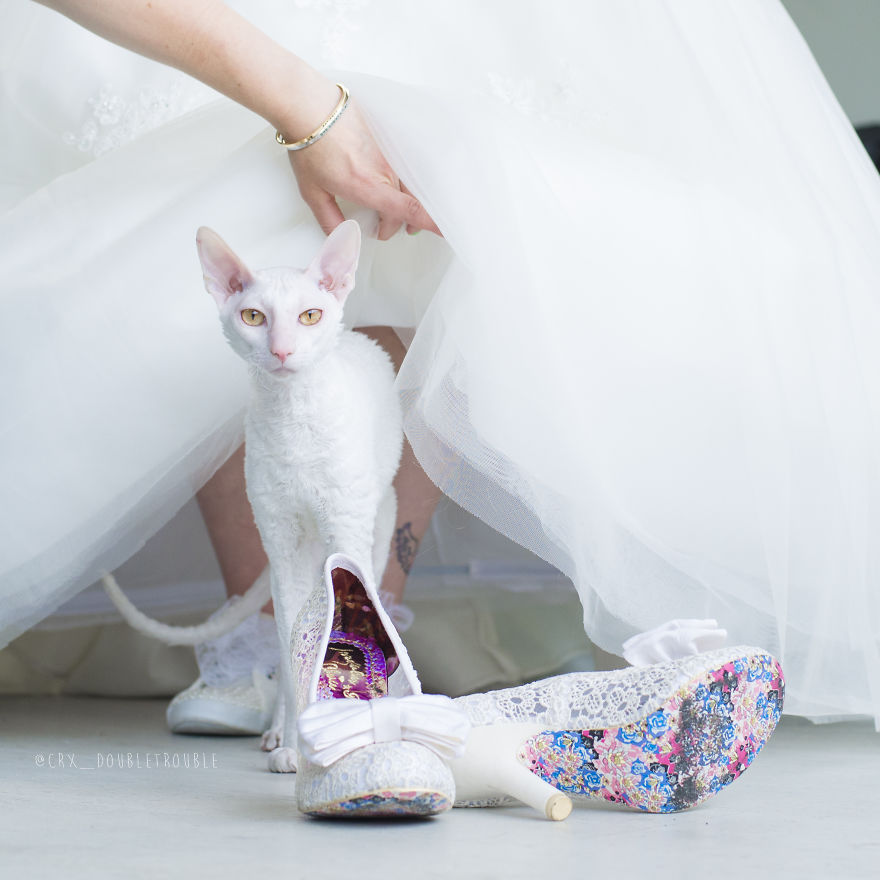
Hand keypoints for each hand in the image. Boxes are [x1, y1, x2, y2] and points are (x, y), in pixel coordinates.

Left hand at [286, 102, 439, 240]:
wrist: (310, 107)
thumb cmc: (311, 145)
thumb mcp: (312, 193)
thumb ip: (329, 220)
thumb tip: (341, 239)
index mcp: (366, 186)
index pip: (408, 209)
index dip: (430, 223)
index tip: (444, 232)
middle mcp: (383, 170)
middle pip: (404, 206)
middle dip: (395, 225)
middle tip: (381, 230)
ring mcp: (389, 155)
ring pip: (408, 188)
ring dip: (405, 206)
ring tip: (398, 216)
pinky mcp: (388, 143)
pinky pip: (405, 170)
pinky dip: (405, 185)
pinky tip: (398, 188)